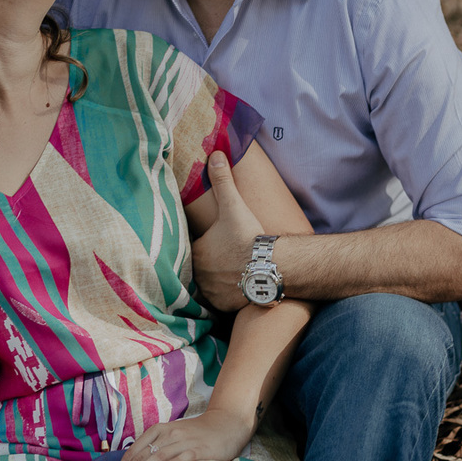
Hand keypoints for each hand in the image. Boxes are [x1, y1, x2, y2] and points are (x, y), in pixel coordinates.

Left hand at [114, 408, 254, 460]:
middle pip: (144, 454)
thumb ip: (158, 445)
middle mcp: (170, 434)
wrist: (226, 423)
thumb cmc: (197, 432)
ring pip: (159, 456)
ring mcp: (184, 441)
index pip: (135, 449)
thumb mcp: (174, 434)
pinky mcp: (199, 449)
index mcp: (160, 430)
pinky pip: (184, 456)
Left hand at [191, 151, 263, 311]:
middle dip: (207, 263)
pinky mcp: (225, 306)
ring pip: (207, 286)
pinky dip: (226, 295)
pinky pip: (220, 301)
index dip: (199, 243)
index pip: (189, 248)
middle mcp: (198, 276)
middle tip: (222, 256)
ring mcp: (211, 293)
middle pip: (197, 269)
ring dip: (215, 280)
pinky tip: (236, 286)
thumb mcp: (234, 206)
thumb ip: (223, 181)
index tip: (210, 240)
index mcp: (195, 253)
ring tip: (229, 271)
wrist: (272, 267)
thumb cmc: (249, 236)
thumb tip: (215, 154)